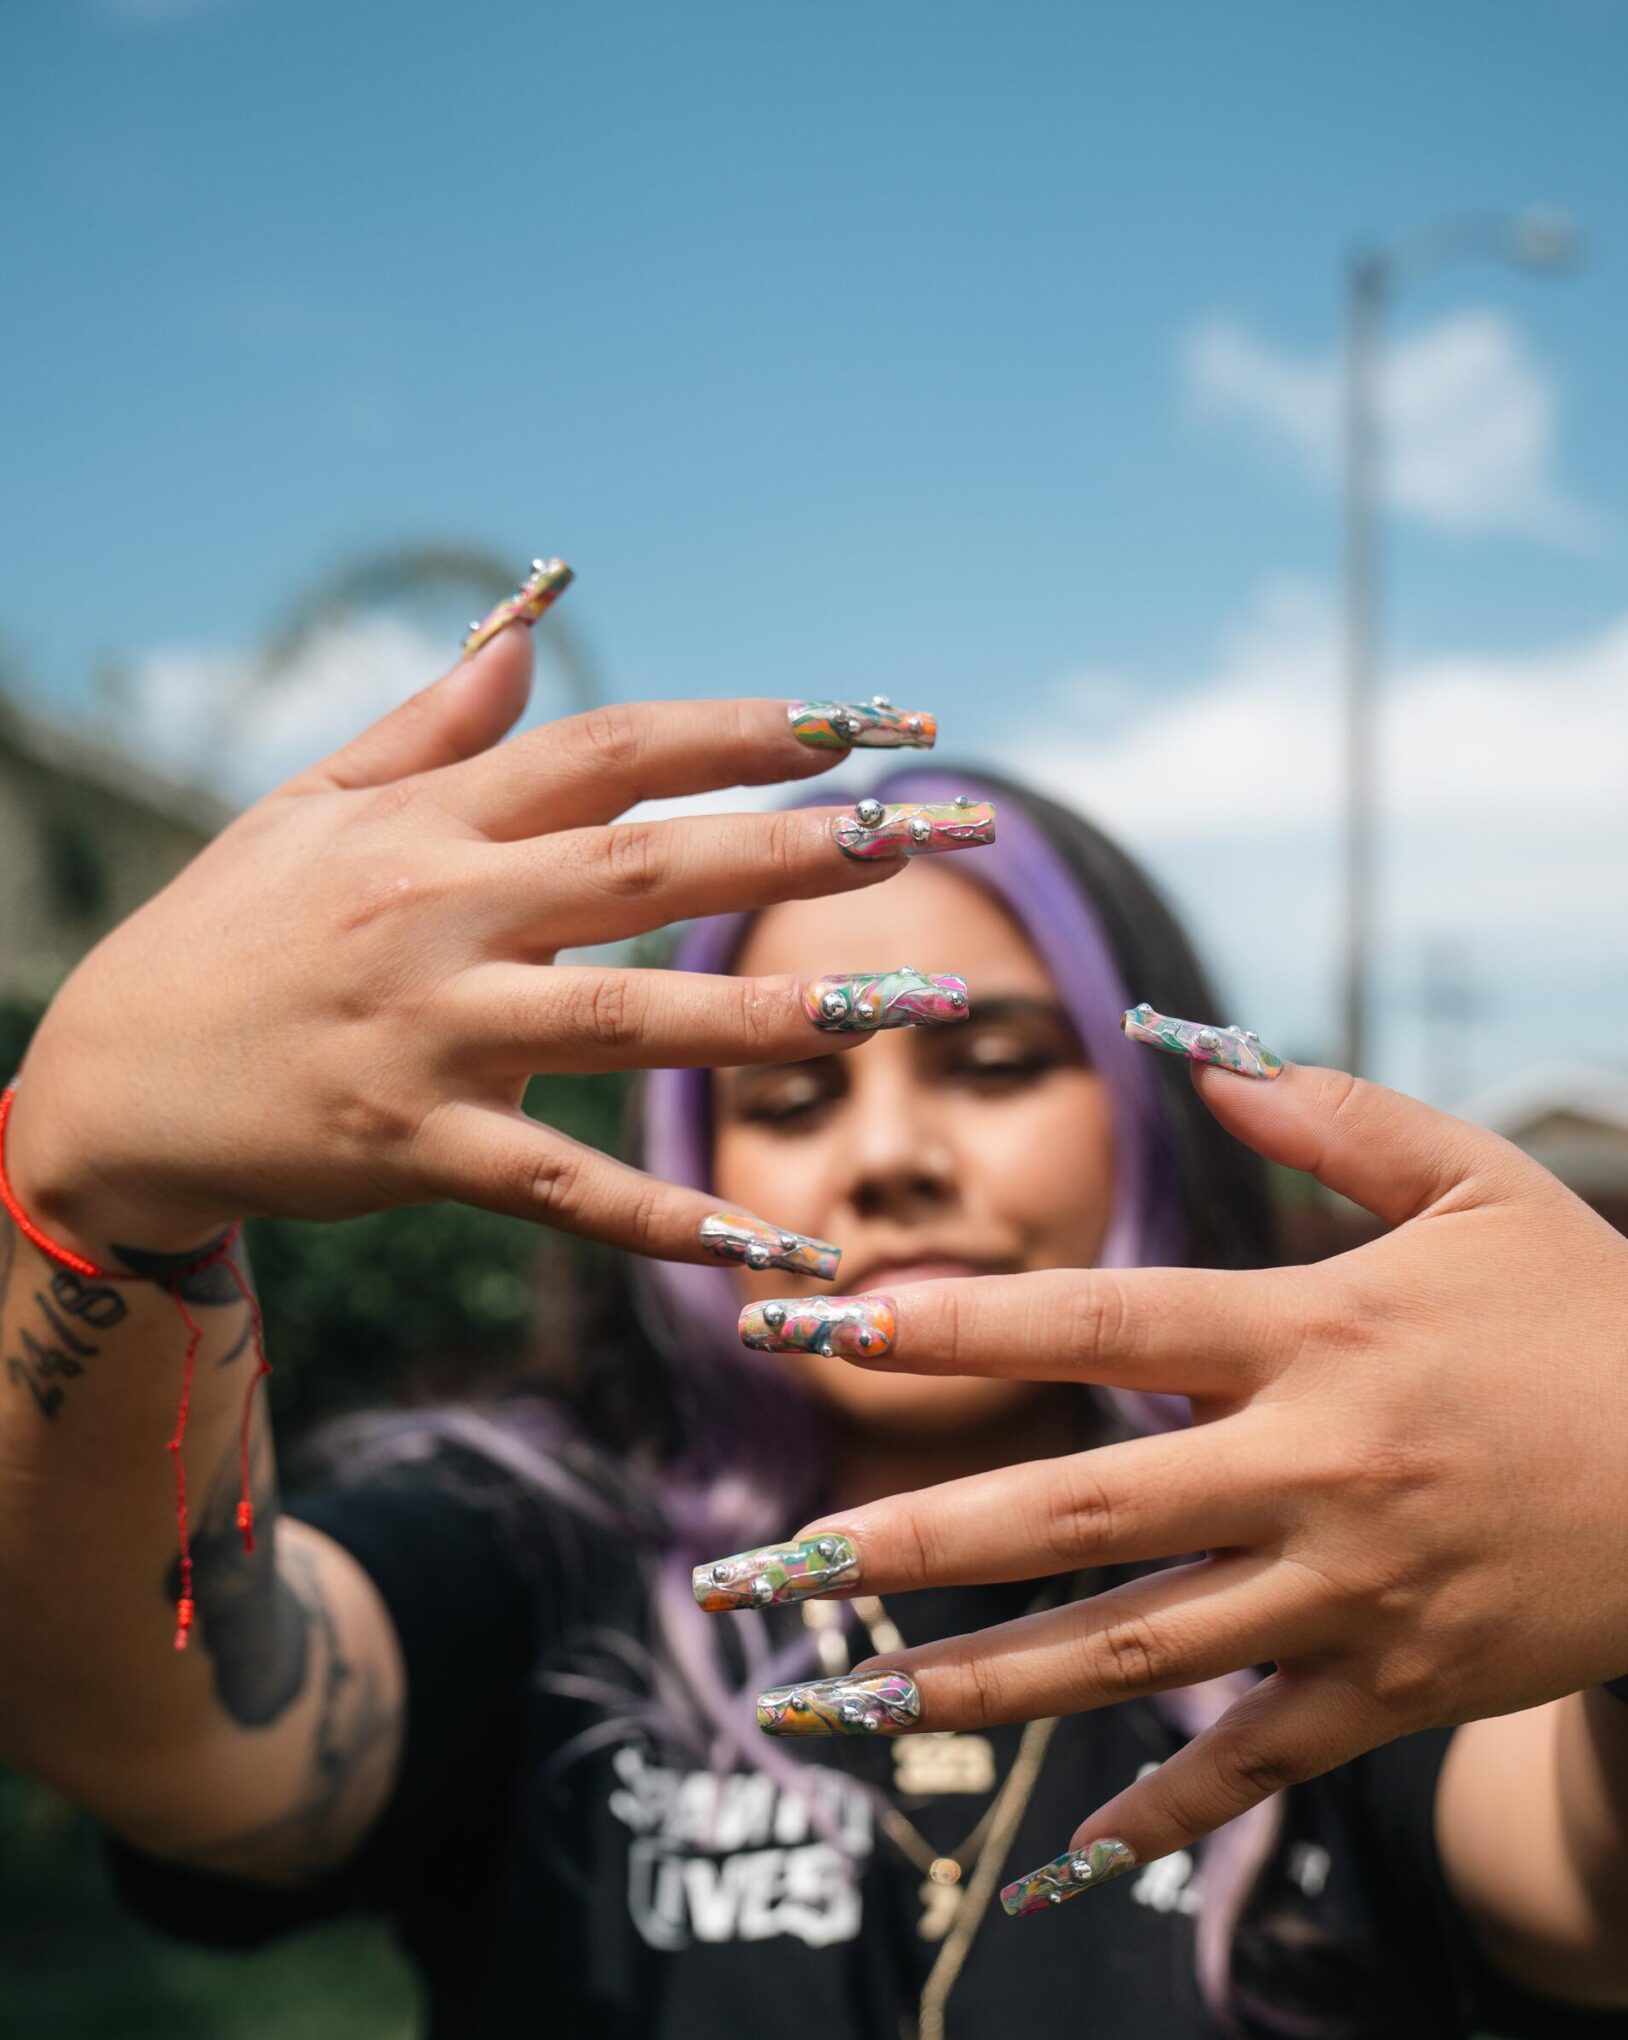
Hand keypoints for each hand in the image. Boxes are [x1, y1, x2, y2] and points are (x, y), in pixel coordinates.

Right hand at [8, 624, 929, 1262]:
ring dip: (782, 1015)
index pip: (610, 753)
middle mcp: (443, 915)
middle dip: (804, 849)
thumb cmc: (229, 933)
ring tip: (909, 1009)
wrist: (113, 1082)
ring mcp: (433, 1035)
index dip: (739, 734)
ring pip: (635, 1022)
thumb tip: (532, 623)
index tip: (859, 726)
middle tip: (936, 839)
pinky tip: (775, 1250)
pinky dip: (671, 1226)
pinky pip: (566, 1187)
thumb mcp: (307, 804)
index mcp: (429, 825)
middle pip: (651, 869)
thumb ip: (433, 724)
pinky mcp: (418, 1147)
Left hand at [755, 1065, 1627, 1866]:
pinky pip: (1255, 1764)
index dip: (952, 1325)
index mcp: (1321, 1332)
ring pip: (1134, 1652)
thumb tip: (1191, 1055)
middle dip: (906, 1541)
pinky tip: (1055, 1871)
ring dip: (975, 1686)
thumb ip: (1331, 1118)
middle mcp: (1317, 1470)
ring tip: (841, 1704)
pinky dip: (1159, 1816)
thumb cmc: (1595, 1318)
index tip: (816, 1326)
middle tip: (766, 1570)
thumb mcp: (1481, 1184)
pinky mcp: (1396, 1692)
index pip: (1102, 1324)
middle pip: (1077, 1511)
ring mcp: (1353, 1596)